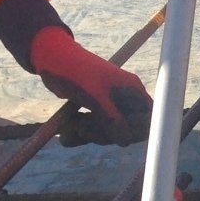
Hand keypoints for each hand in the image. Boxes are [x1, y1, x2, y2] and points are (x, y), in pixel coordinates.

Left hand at [28, 27, 153, 145]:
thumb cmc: (76, 72)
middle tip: (84, 130)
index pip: (148, 116)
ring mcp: (110, 104)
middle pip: (128, 128)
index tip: (118, 136)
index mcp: (132, 90)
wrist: (51, 59)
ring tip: (74, 128)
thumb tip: (126, 141)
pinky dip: (83, 133)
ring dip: (93, 134)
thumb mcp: (95, 96)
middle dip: (108, 134)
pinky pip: (96, 127)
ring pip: (111, 130)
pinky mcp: (96, 108)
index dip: (137, 129)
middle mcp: (125, 97)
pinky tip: (67, 134)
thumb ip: (112, 119)